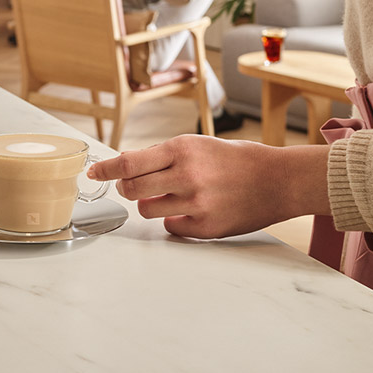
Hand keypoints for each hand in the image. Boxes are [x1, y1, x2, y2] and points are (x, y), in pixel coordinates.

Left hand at [88, 135, 330, 238]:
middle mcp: (186, 175)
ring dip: (151, 204)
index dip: (106, 170)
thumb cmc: (237, 159)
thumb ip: (163, 157)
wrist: (279, 180)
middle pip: (131, 189)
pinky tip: (193, 209)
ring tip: (172, 196)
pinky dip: (174, 220)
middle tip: (131, 187)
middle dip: (126, 189)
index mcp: (182, 149)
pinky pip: (171, 227)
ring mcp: (196, 203)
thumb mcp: (199, 146)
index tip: (93, 173)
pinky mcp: (205, 226)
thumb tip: (127, 168)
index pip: (129, 162)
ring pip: (147, 210)